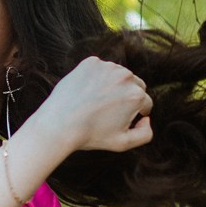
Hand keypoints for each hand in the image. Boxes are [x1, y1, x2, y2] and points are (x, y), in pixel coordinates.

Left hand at [36, 56, 153, 153]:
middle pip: (136, 86)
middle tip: (110, 110)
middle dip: (128, 97)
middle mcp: (125, 77)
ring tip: (97, 102)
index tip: (121, 119)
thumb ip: (145, 134)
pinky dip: (96, 78)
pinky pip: (100, 69)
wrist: (59, 124)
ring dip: (113, 85)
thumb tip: (147, 119)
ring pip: (119, 75)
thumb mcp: (123, 143)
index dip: (135, 114)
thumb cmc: (90, 135)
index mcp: (137, 95)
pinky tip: (86, 92)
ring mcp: (107, 67)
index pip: (145, 102)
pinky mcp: (90, 63)